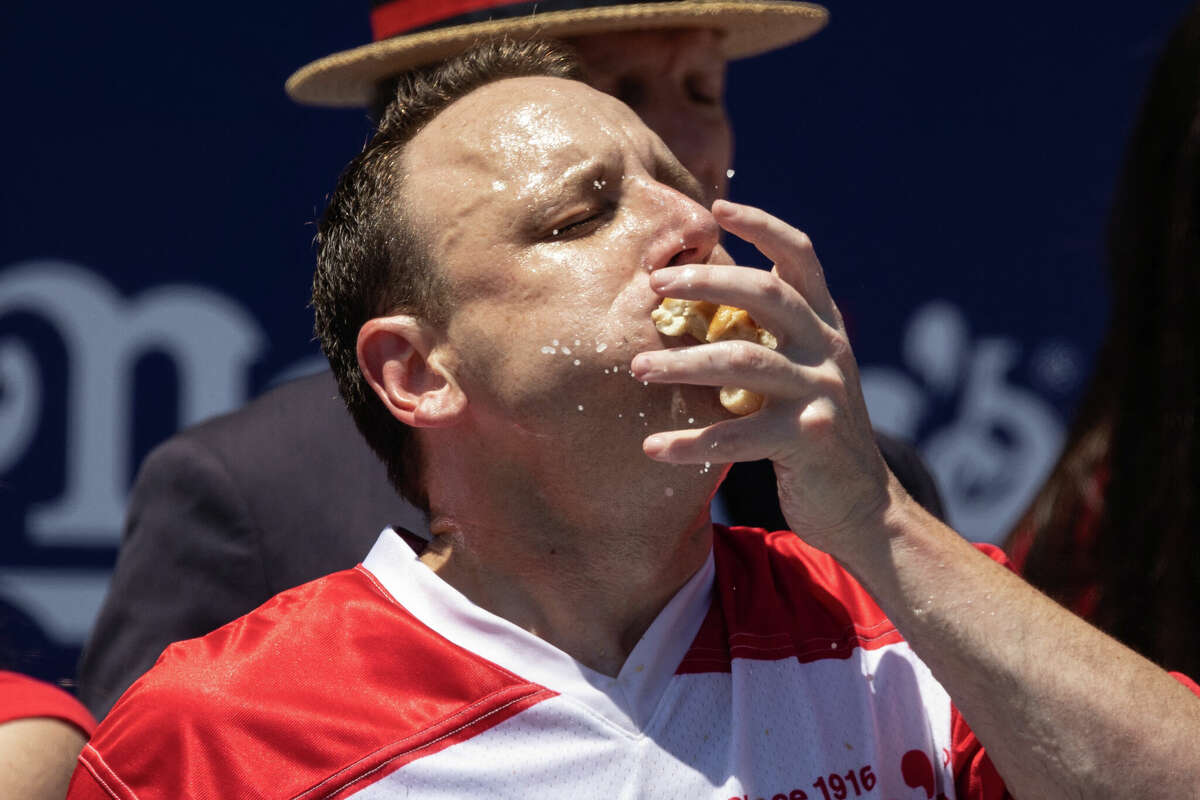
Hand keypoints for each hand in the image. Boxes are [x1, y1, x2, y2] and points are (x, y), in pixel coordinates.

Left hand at [631, 200, 893, 554]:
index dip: (762, 225)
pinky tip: (654, 449)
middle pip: (766, 293)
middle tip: (655, 286)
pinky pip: (736, 436)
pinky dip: (690, 443)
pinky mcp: (808, 439)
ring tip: (638, 368)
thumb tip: (704, 304)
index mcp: (824, 326)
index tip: (717, 208)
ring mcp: (821, 392)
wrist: (865, 507)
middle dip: (706, 282)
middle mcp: (827, 349)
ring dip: (683, 362)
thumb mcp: (804, 374)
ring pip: (743, 360)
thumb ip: (771, 339)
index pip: (800, 256)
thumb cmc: (813, 434)